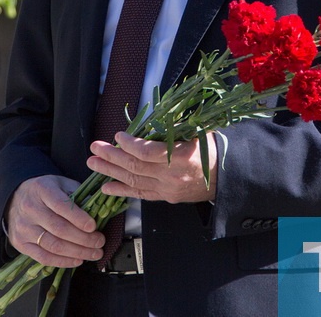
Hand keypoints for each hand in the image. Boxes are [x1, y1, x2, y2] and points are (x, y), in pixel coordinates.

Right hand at [5, 175, 104, 267]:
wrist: (17, 197)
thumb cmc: (46, 191)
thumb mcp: (61, 183)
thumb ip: (77, 194)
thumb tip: (97, 211)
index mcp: (42, 189)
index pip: (61, 206)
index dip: (79, 218)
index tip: (94, 226)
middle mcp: (30, 209)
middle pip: (59, 229)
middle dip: (83, 239)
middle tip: (100, 242)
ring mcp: (23, 228)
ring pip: (53, 245)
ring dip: (77, 252)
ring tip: (94, 253)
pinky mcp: (20, 243)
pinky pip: (43, 257)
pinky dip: (63, 262)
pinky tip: (78, 260)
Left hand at [87, 132, 217, 203]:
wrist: (227, 177)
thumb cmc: (211, 149)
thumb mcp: (196, 131)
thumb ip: (171, 128)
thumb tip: (146, 122)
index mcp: (180, 156)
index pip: (148, 152)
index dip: (129, 145)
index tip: (117, 136)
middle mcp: (171, 176)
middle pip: (135, 167)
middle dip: (112, 157)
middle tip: (95, 148)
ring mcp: (167, 189)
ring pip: (133, 181)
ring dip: (110, 172)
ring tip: (93, 164)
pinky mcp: (165, 197)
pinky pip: (139, 194)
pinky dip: (121, 190)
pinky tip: (106, 186)